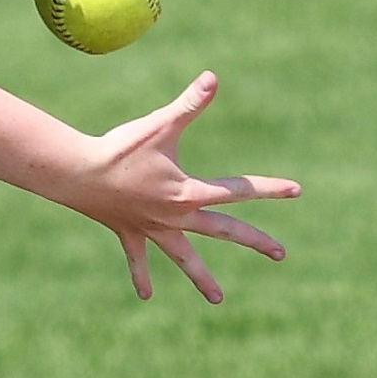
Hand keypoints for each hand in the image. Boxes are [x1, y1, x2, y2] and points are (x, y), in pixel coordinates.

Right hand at [65, 71, 299, 303]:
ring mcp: (153, 228)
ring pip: (184, 258)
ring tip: (219, 299)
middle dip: (254, 241)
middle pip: (223, 231)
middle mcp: (177, 216)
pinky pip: (139, 259)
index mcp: (190, 192)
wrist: (79, 174)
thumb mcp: (159, 125)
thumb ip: (189, 104)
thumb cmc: (121, 148)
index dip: (269, 188)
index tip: (297, 190)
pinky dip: (142, 276)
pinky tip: (147, 296)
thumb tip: (213, 78)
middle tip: (282, 254)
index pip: (238, 190)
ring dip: (201, 278)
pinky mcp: (130, 232)